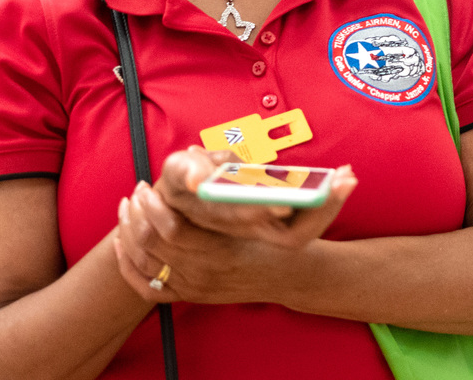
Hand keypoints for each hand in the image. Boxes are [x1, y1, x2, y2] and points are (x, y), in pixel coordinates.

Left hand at [111, 149, 356, 304]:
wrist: (287, 281)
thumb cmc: (291, 246)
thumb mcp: (310, 222)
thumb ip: (329, 198)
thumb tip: (349, 177)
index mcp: (227, 253)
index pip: (176, 232)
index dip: (156, 209)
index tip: (151, 184)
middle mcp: (205, 274)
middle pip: (155, 244)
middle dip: (139, 214)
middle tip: (138, 189)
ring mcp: (193, 288)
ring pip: (147, 261)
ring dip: (130, 232)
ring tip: (128, 205)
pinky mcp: (187, 295)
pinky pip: (145, 286)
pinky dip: (128, 264)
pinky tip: (123, 239)